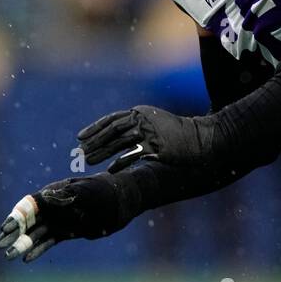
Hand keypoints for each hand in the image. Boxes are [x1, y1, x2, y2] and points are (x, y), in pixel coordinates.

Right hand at [0, 175, 129, 262]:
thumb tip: (46, 198)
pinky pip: (49, 241)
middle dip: (13, 233)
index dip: (16, 217)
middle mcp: (52, 207)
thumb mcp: (86, 190)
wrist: (120, 201)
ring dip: (22, 244)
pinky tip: (27, 259)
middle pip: (27, 221)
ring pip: (36, 234)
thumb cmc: (103, 191)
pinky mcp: (67, 232)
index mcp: (53, 194)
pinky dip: (38, 249)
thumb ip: (66, 195)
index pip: (28, 206)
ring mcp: (59, 220)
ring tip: (9, 256)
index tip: (5, 228)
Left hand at [77, 104, 212, 170]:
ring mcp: (149, 132)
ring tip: (88, 161)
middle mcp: (143, 119)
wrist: (200, 138)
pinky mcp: (156, 146)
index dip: (95, 128)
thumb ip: (139, 127)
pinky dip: (119, 162)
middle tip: (80, 152)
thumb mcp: (156, 124)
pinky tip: (110, 169)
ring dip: (101, 152)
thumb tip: (120, 137)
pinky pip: (132, 155)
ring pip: (118, 141)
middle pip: (112, 129)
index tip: (80, 137)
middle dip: (94, 141)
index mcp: (141, 112)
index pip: (112, 118)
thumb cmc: (178, 134)